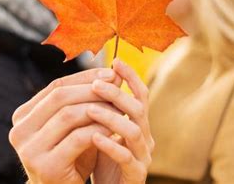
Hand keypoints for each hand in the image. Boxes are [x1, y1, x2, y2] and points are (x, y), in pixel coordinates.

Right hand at [9, 68, 121, 183]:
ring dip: (97, 107)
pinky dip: (98, 129)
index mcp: (23, 117)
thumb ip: (88, 99)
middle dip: (91, 89)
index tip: (110, 73)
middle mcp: (19, 131)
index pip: (56, 87)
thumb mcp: (77, 125)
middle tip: (116, 86)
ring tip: (118, 106)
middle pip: (60, 97)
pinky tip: (113, 127)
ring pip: (68, 115)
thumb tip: (114, 73)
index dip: (84, 77)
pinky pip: (78, 138)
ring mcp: (29, 150)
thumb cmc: (73, 157)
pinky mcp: (46, 166)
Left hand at [91, 58, 153, 183]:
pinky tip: (93, 137)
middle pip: (138, 109)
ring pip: (134, 131)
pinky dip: (110, 146)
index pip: (140, 95)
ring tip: (89, 109)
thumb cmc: (103, 161)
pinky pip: (127, 158)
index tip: (115, 61)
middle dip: (117, 94)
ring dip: (111, 117)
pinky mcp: (135, 176)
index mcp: (138, 124)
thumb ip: (100, 110)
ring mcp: (142, 157)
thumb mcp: (101, 130)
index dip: (131, 77)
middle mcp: (145, 138)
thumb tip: (88, 79)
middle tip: (97, 84)